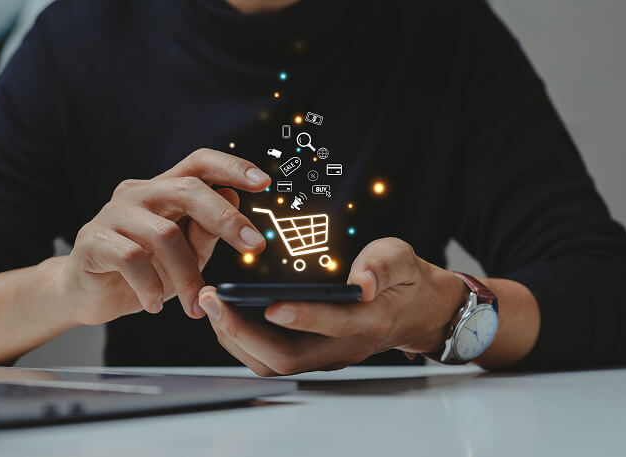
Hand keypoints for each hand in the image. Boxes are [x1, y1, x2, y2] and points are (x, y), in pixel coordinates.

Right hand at [55, 148, 270, 325]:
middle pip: (188, 190)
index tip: (263, 182)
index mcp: (164, 190)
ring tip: (194, 306)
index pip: (199, 163)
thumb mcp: (186, 256)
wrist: (88, 294)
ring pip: (164, 234)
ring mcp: (113, 213)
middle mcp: (139, 193)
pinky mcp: (92, 239)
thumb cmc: (144, 272)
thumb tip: (233, 198)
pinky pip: (131, 258)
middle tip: (254, 247)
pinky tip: (155, 304)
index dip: (232, 166)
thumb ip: (206, 231)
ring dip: (187, 275)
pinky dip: (150, 286)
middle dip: (226, 218)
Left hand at [197, 237, 468, 375]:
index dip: (303, 317)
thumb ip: (382, 265)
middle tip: (214, 301)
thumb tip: (363, 281)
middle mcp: (343, 346)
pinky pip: (271, 358)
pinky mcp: (312, 354)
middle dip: (244, 332)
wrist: (414, 310)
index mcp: (369, 321)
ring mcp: (326, 355)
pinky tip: (226, 315)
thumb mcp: (401, 259)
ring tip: (211, 306)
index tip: (270, 304)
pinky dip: (243, 340)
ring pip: (273, 363)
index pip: (334, 325)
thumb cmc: (404, 281)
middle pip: (288, 357)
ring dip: (236, 339)